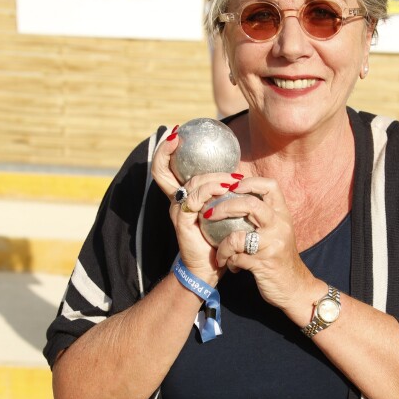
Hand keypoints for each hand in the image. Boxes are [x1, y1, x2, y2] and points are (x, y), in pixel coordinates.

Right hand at [151, 128, 241, 283]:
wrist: (211, 265)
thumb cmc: (218, 236)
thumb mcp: (220, 209)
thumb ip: (222, 190)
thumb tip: (236, 169)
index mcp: (183, 196)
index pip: (166, 168)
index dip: (165, 150)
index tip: (176, 133)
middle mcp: (176, 201)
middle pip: (162, 171)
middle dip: (165, 151)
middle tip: (177, 137)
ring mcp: (177, 211)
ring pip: (190, 184)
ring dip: (211, 177)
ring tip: (230, 177)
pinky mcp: (182, 221)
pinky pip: (194, 201)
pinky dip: (210, 192)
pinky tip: (226, 189)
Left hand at [211, 176, 314, 311]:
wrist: (295, 288)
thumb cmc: (281, 258)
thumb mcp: (278, 232)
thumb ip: (263, 217)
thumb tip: (236, 198)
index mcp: (282, 215)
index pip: (270, 186)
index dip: (249, 182)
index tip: (231, 186)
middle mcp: (280, 226)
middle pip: (250, 204)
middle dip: (225, 207)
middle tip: (209, 213)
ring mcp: (272, 245)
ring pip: (237, 236)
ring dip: (223, 245)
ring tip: (220, 252)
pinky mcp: (262, 264)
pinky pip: (236, 258)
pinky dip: (229, 261)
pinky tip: (231, 265)